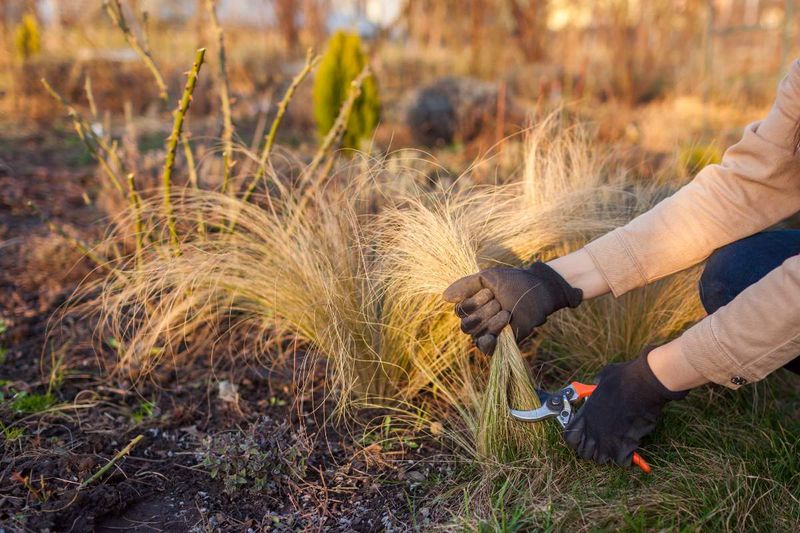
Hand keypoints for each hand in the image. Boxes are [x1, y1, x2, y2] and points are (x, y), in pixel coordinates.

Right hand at [442, 261, 582, 354]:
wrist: (538, 291)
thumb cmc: (513, 282)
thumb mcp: (487, 278)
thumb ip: (465, 285)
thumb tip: (444, 297)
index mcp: (471, 305)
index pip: (460, 311)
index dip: (473, 302)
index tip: (491, 292)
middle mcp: (477, 320)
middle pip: (467, 325)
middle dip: (484, 312)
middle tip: (500, 302)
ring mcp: (488, 332)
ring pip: (476, 335)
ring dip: (491, 322)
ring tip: (507, 312)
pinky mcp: (501, 342)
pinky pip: (485, 349)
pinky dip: (488, 341)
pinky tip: (496, 334)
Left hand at [563, 348, 688, 465]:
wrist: (644, 384)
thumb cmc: (625, 377)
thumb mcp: (603, 378)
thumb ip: (596, 386)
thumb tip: (597, 383)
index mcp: (585, 414)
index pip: (570, 438)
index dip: (576, 439)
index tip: (585, 436)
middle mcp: (593, 429)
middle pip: (584, 453)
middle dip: (593, 449)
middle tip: (603, 442)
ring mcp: (607, 440)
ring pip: (601, 459)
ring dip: (609, 454)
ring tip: (616, 444)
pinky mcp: (624, 446)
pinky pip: (622, 461)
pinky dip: (627, 458)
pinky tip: (630, 447)